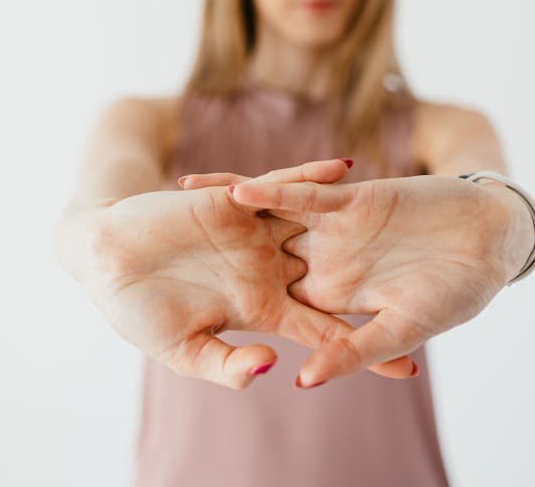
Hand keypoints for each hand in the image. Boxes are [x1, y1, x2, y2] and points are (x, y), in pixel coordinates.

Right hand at [59, 160, 403, 389]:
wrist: (103, 258)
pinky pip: (283, 185)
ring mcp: (256, 232)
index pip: (324, 328)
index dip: (363, 346)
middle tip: (431, 280)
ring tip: (406, 209)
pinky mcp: (238, 201)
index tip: (409, 365)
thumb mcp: (183, 351)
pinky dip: (311, 176)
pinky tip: (345, 167)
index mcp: (260, 308)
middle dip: (379, 278)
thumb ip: (227, 364)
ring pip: (318, 224)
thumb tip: (274, 368)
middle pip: (335, 273)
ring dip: (357, 217)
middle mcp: (267, 268)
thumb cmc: (135, 311)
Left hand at [183, 167, 519, 385]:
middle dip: (213, 250)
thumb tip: (301, 382)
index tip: (180, 318)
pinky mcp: (350, 198)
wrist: (492, 238)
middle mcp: (326, 263)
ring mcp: (335, 229)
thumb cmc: (459, 292)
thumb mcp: (404, 328)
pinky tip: (231, 189)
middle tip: (158, 249)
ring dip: (227, 211)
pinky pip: (301, 193)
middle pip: (258, 256)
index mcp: (335, 301)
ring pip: (270, 217)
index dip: (230, 312)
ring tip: (176, 202)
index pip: (275, 311)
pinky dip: (269, 191)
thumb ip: (353, 352)